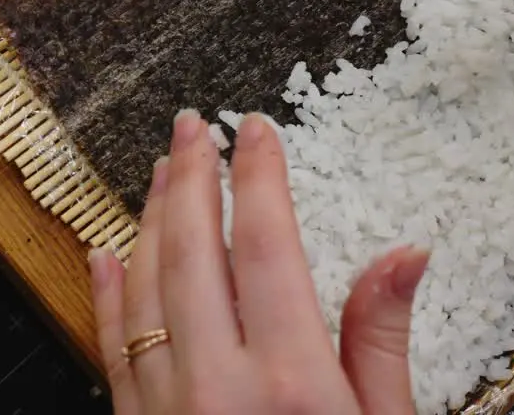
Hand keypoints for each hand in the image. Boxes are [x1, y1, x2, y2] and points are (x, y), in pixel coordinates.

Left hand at [88, 111, 428, 414]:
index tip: (256, 130)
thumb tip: (407, 255)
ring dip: (151, 225)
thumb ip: (381, 343)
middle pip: (194, 257)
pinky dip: (108, 297)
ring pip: (146, 293)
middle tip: (191, 126)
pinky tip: (106, 254)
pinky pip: (112, 350)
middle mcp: (218, 387)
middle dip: (192, 180)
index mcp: (292, 383)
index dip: (259, 179)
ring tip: (162, 175)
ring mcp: (168, 410)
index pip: (267, 249)